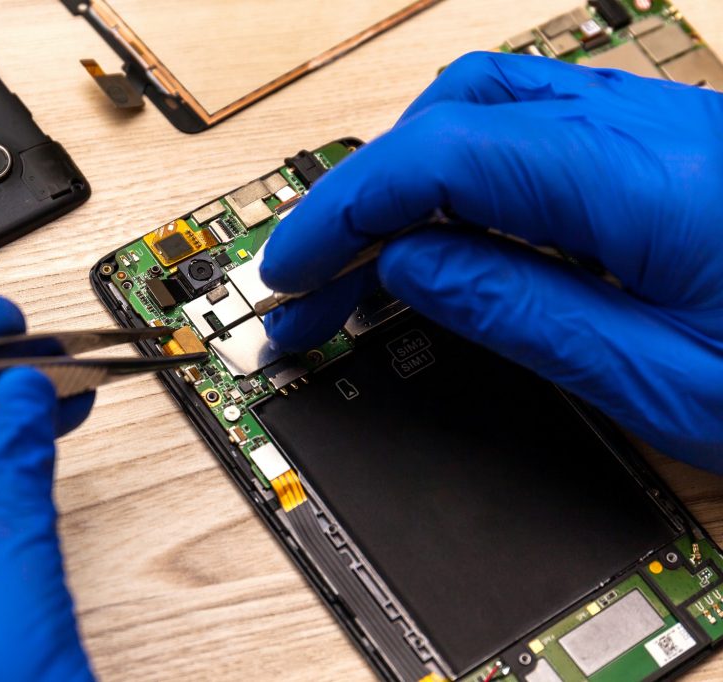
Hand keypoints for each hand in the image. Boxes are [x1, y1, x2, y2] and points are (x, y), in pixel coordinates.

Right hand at [260, 52, 722, 470]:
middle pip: (448, 122)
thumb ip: (522, 311)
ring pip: (483, 116)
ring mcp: (652, 129)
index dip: (340, 214)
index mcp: (633, 181)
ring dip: (405, 186)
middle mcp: (637, 129)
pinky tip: (447, 239)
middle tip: (314, 288)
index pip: (435, 162)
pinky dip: (462, 184)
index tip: (288, 272)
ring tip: (366, 265)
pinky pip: (530, 139)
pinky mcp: (661, 151)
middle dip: (359, 203)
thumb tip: (413, 270)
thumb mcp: (662, 380)